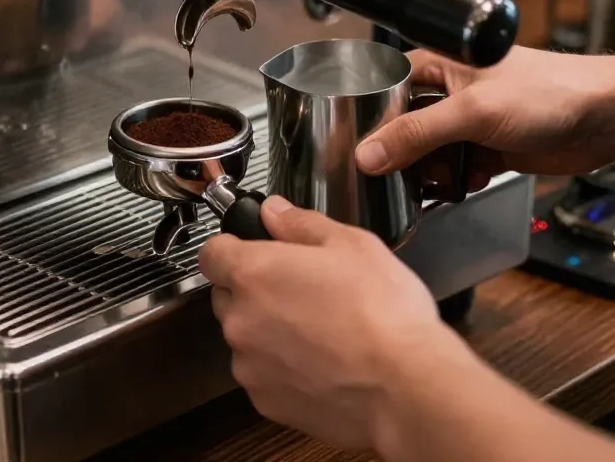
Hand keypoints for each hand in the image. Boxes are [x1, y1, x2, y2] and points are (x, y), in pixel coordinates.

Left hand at [198, 197, 465, 451]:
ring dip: (269, 331)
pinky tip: (323, 361)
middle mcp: (242, 320)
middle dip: (255, 290)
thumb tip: (275, 212)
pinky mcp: (266, 402)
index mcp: (255, 273)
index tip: (250, 248)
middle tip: (302, 288)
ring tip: (321, 329)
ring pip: (246, 338)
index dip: (231, 246)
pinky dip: (282, 368)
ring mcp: (250, 366)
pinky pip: (263, 375)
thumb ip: (301, 224)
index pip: (211, 253)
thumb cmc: (382, 315)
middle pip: (227, 296)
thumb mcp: (352, 245)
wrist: (403, 387)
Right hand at [357, 46, 614, 180]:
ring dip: (432, 173)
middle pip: (403, 128)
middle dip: (405, 156)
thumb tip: (369, 153)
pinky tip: (471, 181)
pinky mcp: (486, 146)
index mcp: (437, 63)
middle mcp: (448, 90)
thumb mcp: (471, 111)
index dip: (372, 122)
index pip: (384, 91)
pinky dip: (458, 181)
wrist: (602, 119)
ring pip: (428, 154)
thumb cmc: (549, 91)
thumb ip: (416, 134)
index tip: (365, 152)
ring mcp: (468, 120)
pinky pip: (455, 169)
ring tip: (445, 180)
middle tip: (409, 174)